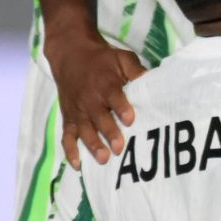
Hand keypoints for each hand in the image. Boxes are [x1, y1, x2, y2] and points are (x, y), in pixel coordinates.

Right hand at [46, 29, 145, 164]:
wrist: (71, 56)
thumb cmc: (102, 60)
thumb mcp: (122, 58)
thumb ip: (136, 70)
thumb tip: (153, 80)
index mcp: (105, 84)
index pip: (114, 97)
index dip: (121, 108)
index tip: (129, 119)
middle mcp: (90, 99)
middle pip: (99, 118)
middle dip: (109, 133)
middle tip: (119, 148)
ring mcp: (78, 111)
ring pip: (84, 130)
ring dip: (92, 144)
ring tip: (103, 159)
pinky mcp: (68, 119)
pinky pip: (67, 136)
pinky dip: (70, 151)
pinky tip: (78, 165)